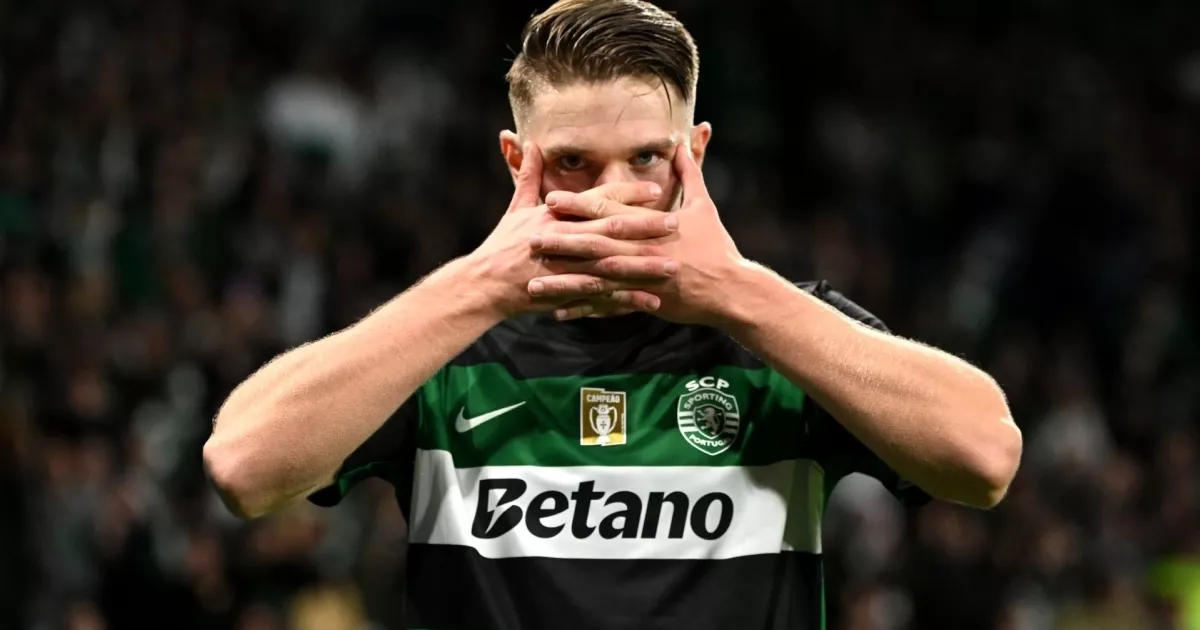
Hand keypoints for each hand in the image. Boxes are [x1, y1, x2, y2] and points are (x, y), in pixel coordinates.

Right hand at [468, 143, 680, 317]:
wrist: (484, 284)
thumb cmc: (501, 245)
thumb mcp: (516, 207)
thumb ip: (529, 175)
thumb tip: (532, 143)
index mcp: (556, 215)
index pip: (597, 200)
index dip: (628, 195)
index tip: (656, 191)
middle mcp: (564, 238)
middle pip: (612, 231)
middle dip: (645, 227)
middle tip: (676, 224)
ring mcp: (566, 267)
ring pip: (613, 266)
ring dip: (644, 266)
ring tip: (672, 266)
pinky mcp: (567, 293)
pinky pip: (603, 298)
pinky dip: (627, 300)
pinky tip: (651, 302)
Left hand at [528, 144, 746, 324]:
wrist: (731, 290)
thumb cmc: (717, 246)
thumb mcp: (705, 205)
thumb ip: (690, 173)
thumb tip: (683, 143)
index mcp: (652, 226)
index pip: (609, 211)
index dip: (578, 205)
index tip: (550, 199)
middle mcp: (642, 252)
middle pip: (595, 245)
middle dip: (561, 242)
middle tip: (530, 239)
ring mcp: (641, 280)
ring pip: (596, 280)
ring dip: (564, 281)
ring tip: (534, 283)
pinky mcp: (644, 302)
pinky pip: (608, 307)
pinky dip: (584, 310)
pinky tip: (559, 312)